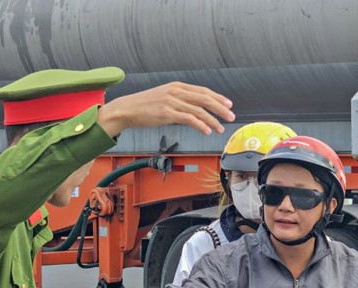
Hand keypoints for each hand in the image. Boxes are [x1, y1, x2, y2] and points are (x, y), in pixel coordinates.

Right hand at [97, 82, 234, 136]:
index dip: (218, 98)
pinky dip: (201, 125)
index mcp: (177, 86)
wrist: (127, 109)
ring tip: (220, 128)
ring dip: (213, 120)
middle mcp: (176, 92)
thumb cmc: (145, 106)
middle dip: (220, 107)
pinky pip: (189, 119)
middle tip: (231, 115)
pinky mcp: (167, 113)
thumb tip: (194, 112)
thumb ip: (179, 102)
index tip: (228, 104)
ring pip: (199, 110)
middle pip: (205, 98)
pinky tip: (207, 131)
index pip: (203, 91)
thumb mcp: (164, 98)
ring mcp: (172, 102)